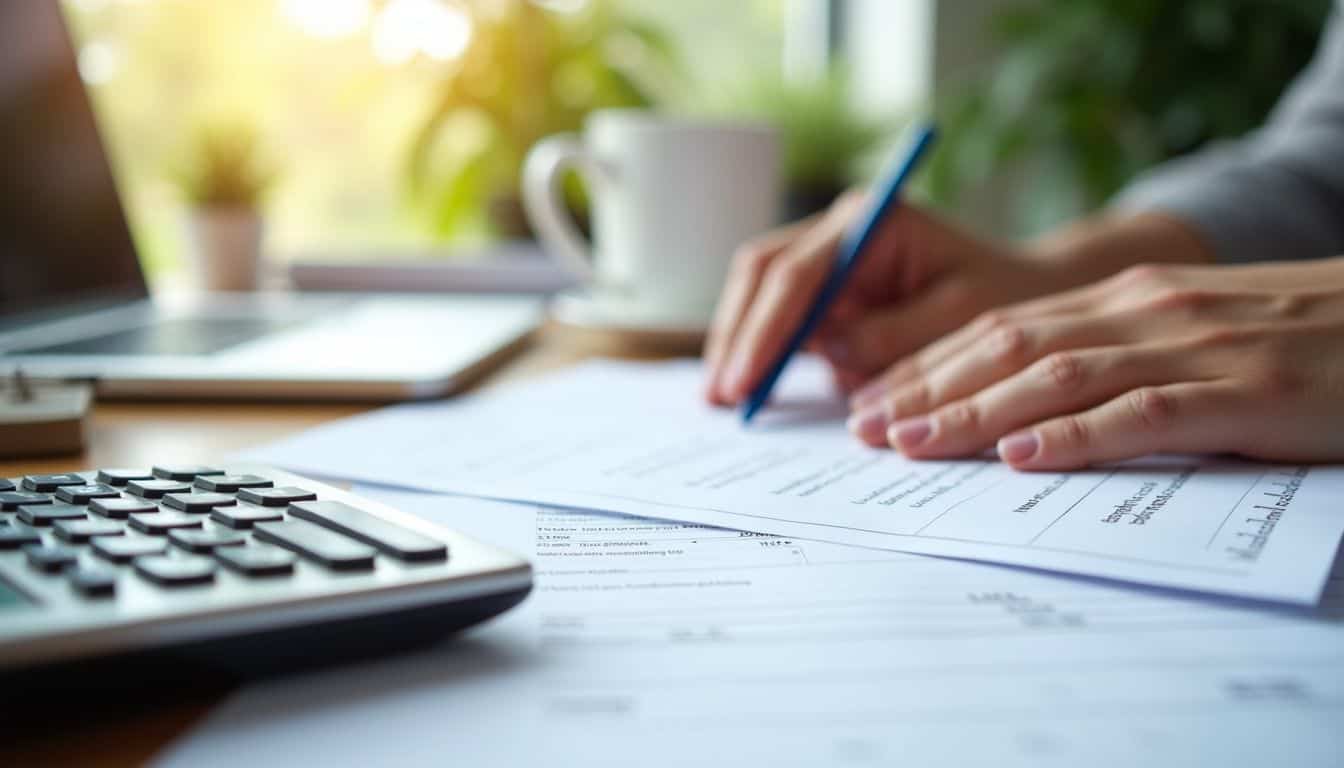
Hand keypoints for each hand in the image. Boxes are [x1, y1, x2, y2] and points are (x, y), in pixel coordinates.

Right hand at [702, 194, 1084, 404]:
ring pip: (761, 293)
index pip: (797, 272)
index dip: (764, 329)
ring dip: (743, 344)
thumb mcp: (961, 317)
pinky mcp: (830, 290)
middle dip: (738, 334)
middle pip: (762, 273)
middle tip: (721, 396)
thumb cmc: (1006, 295)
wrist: (1029, 292)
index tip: (745, 380)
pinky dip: (766, 353)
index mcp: (871, 219)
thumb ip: (894, 333)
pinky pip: (783, 319)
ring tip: (724, 400)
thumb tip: (829, 350)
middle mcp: (840, 230)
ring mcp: (830, 258)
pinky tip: (753, 389)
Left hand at [846, 258, 1343, 469]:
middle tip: (865, 429)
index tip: (875, 402)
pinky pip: (1144, 412)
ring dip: (976, 412)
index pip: (1003, 329)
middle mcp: (1143, 311)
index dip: (931, 366)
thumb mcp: (1186, 334)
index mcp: (1125, 298)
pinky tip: (1022, 456)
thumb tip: (1025, 414)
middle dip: (930, 389)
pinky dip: (1078, 434)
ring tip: (912, 442)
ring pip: (1059, 376)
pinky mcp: (1240, 391)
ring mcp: (1191, 346)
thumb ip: (1113, 359)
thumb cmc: (1288, 340)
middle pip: (1011, 348)